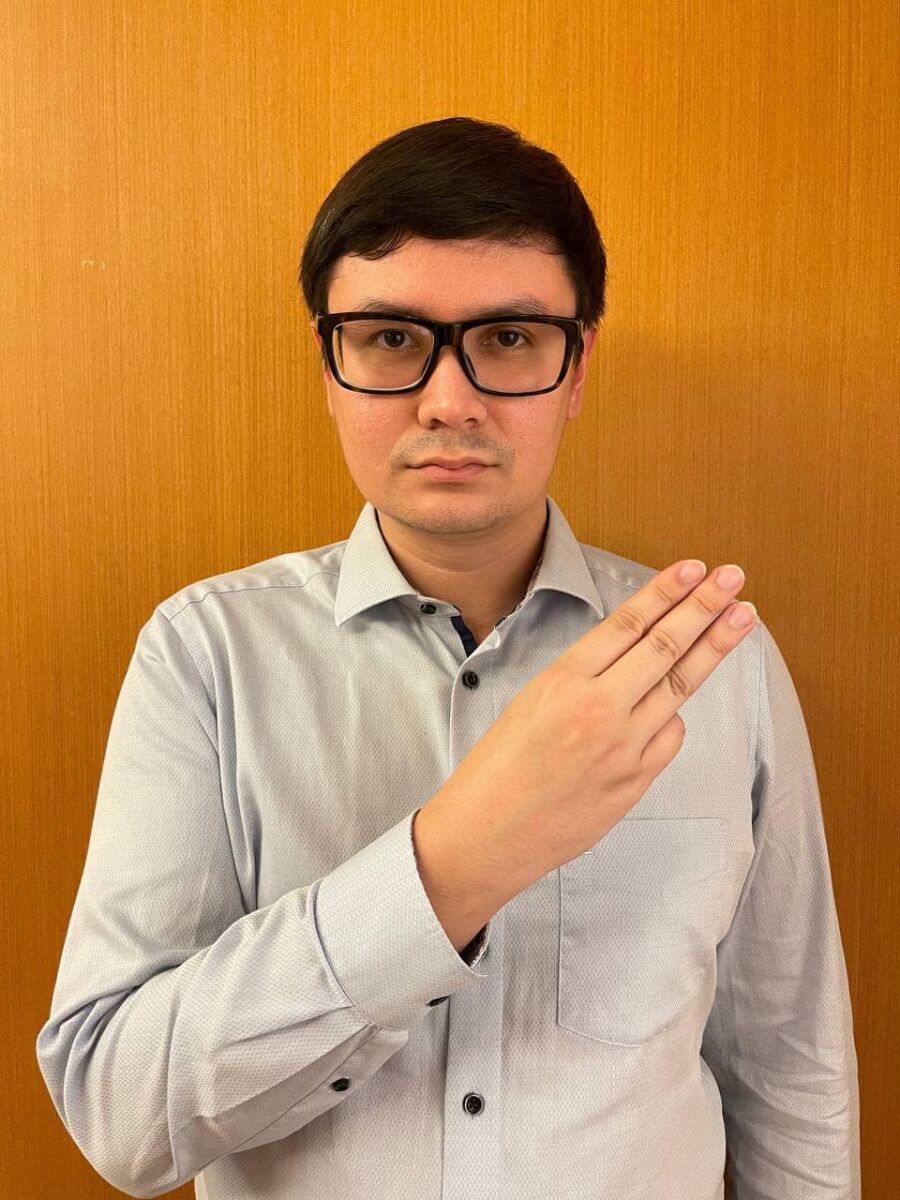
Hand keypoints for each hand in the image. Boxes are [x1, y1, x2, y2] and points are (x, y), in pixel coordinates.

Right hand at [440, 560, 755, 877]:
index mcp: (562, 681)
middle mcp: (598, 709)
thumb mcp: (529, 701)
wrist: (487, 833)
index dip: (666, 592)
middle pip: (665, 647)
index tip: (694, 569)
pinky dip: (674, 714)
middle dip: (704, 607)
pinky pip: (670, 735)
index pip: (627, 624)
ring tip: (741, 618)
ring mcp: (623, 747)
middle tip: (733, 578)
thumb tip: (631, 657)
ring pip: (679, 687)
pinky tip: (674, 703)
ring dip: (714, 648)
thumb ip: (581, 677)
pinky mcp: (635, 781)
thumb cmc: (497, 767)